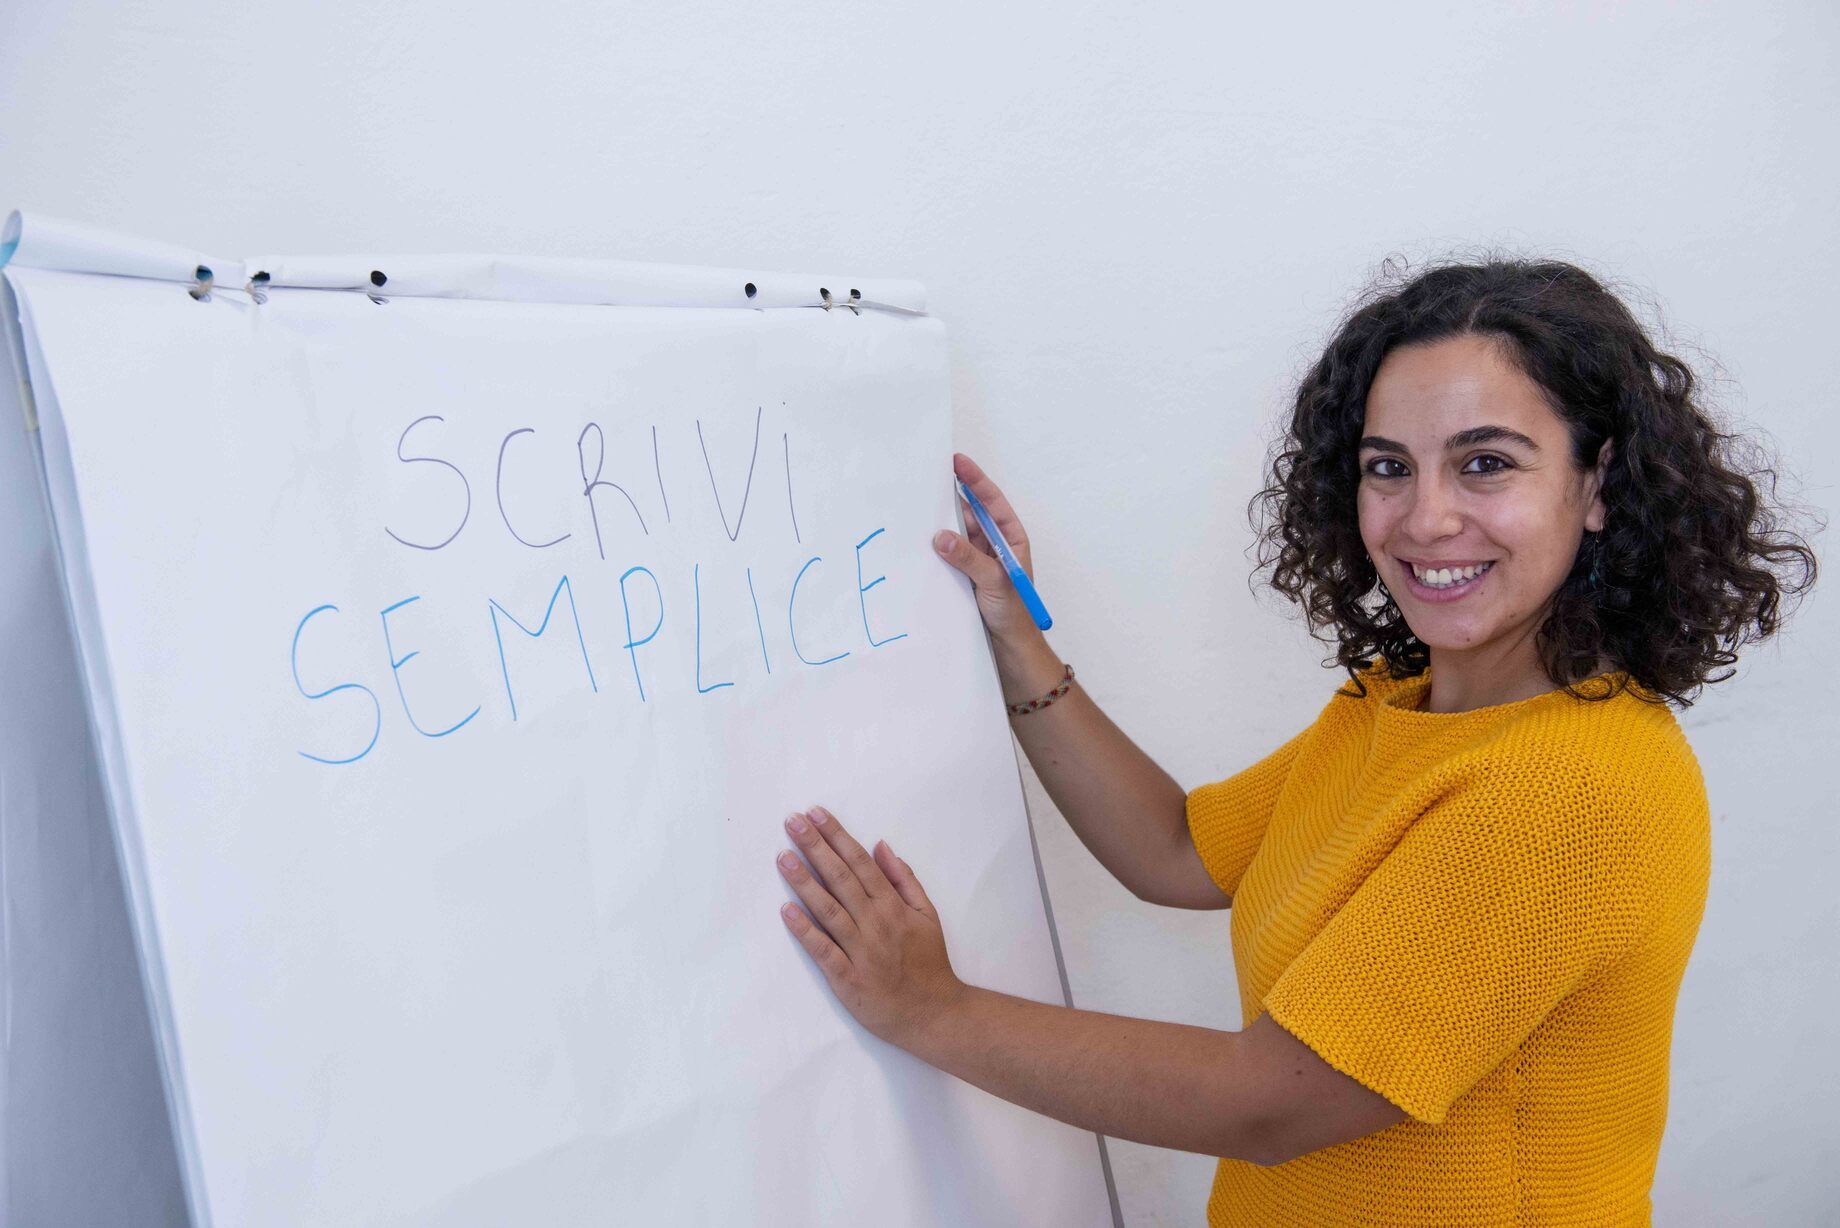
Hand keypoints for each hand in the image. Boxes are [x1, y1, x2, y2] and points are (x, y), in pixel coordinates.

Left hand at [776, 805, 965, 1048]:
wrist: (935, 1014)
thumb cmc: (929, 962)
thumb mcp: (928, 914)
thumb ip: (904, 879)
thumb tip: (881, 846)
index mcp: (893, 905)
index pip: (860, 862)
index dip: (836, 836)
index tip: (816, 814)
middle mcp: (875, 922)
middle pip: (840, 877)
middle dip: (815, 846)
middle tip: (791, 822)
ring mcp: (860, 950)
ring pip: (827, 908)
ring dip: (803, 881)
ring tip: (783, 856)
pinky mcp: (847, 977)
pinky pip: (822, 950)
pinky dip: (804, 930)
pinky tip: (785, 910)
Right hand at [932, 453, 1042, 649]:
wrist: (1009, 645)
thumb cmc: (1014, 612)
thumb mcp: (994, 581)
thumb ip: (968, 558)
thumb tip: (940, 536)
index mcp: (1010, 537)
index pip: (991, 501)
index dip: (975, 480)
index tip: (958, 462)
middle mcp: (993, 543)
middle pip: (970, 512)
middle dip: (951, 495)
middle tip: (928, 477)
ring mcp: (977, 557)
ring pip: (955, 532)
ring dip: (940, 521)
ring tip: (917, 504)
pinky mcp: (962, 573)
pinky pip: (946, 552)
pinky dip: (934, 545)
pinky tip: (919, 538)